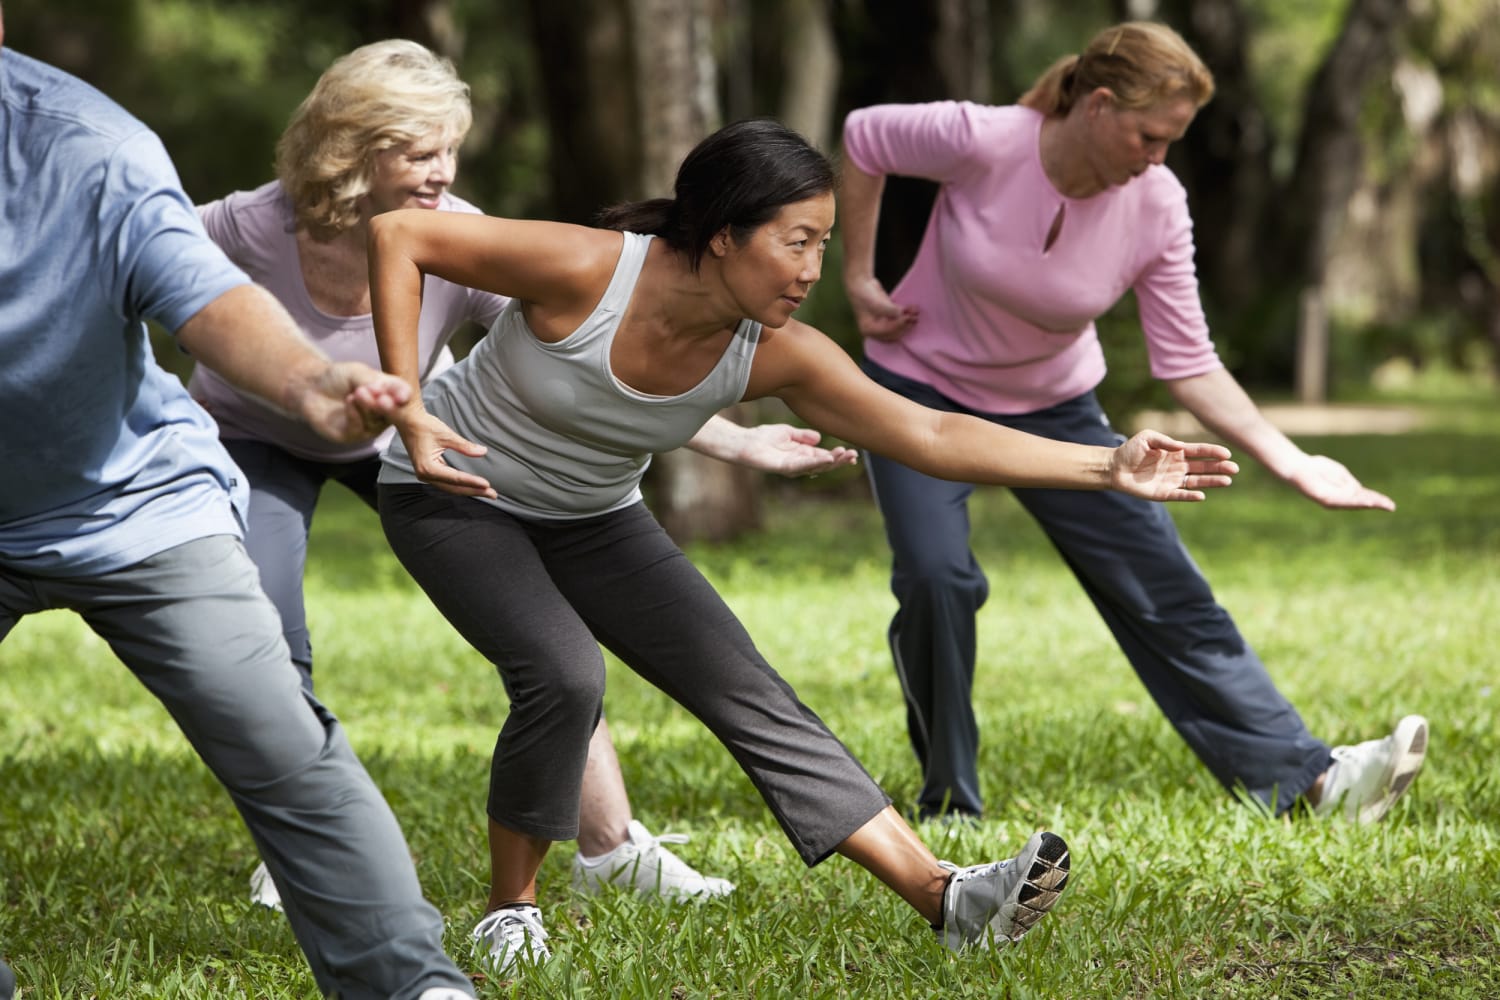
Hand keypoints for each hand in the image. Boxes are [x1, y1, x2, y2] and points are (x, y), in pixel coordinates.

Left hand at [297, 362, 411, 442]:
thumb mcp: (358, 372)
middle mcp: (382, 413)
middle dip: (388, 407)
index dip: (402, 397)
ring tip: (358, 393)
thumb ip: (373, 381)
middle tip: (383, 399)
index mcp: (389, 395)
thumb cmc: (338, 378)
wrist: (312, 387)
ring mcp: (368, 426)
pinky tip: (349, 401)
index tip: (401, 397)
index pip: (402, 397)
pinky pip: (358, 429)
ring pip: (375, 422)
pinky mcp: (352, 435)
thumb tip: (388, 391)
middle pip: (392, 413)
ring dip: (368, 407)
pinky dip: (355, 414)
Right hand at [391, 407, 495, 497]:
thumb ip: (465, 446)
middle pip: (454, 488)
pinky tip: (473, 486)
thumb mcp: (446, 434)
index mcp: (428, 467)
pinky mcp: (428, 472)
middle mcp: (425, 475)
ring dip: (469, 489)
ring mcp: (426, 475)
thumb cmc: (424, 425)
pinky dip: (461, 485)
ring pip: (451, 487)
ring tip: (486, 492)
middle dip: (474, 490)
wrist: (408, 420)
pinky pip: (447, 482)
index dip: (472, 482)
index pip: (455, 478)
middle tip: (493, 494)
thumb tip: (482, 451)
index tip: (487, 485)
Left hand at [732, 424, 858, 476]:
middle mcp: (800, 463)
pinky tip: (825, 459)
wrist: (745, 442)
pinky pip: (801, 465)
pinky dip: (814, 462)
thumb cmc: (764, 437)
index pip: (825, 457)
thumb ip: (803, 436)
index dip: (838, 456)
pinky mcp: (783, 468)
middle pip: (824, 464)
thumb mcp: (789, 433)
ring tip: (843, 455)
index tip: (853, 453)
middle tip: (853, 456)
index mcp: (803, 455)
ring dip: (831, 462)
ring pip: (816, 466)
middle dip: (839, 461)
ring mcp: (792, 467)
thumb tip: (819, 438)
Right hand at [846, 275, 918, 341]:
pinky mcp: (888, 315)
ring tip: (916, 313)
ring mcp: (882, 323)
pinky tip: (913, 309)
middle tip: (915, 318)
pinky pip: (899, 318)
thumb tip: (902, 314)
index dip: (898, 326)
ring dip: (908, 321)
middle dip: (905, 326)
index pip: (887, 333)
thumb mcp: (876, 303)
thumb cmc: (864, 294)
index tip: (907, 318)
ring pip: (898, 326)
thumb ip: (889, 310)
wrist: (860, 283)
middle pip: (894, 332)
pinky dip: (906, 314)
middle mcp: (876, 329)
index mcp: (869, 330)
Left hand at [1109, 429, 1237, 500]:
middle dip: (1219, 468)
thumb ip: (1164, 440)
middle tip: (1234, 468)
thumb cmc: (1131, 450)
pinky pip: (1180, 495)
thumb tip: (1181, 447)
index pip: (1199, 452)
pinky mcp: (1164, 493)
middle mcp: (1178, 466)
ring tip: (1227, 481)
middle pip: (1203, 467)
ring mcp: (1173, 480)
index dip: (1213, 452)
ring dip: (1212, 482)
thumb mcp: (1147, 438)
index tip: (1226, 454)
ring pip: (1197, 482)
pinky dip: (1190, 496)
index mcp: (1177, 452)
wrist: (1114, 467)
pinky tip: (1201, 495)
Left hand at [1283, 453, 1394, 510]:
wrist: (1298, 466)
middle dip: (1376, 504)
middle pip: (1361, 502)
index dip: (1377, 500)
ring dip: (1366, 503)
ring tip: (1378, 504)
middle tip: (1391, 507)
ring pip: (1352, 503)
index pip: (1364, 497)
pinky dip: (1352, 501)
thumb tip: (1358, 491)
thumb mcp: (1339, 473)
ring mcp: (1331, 500)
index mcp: (1344, 492)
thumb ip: (1349, 483)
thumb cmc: (1317, 467)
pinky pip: (1340, 500)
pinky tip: (1361, 501)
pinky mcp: (1323, 498)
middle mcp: (1339, 499)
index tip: (1390, 504)